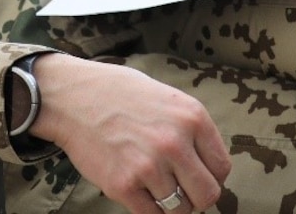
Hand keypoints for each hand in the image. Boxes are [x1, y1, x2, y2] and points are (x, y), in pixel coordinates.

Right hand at [31, 55, 230, 213]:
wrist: (73, 96)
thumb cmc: (120, 94)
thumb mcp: (167, 98)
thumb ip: (190, 129)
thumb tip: (206, 164)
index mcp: (192, 117)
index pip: (222, 168)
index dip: (211, 177)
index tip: (196, 176)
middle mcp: (175, 142)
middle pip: (207, 195)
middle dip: (195, 197)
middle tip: (180, 190)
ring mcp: (148, 166)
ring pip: (179, 210)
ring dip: (170, 204)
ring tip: (154, 188)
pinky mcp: (123, 185)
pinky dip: (148, 210)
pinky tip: (138, 193)